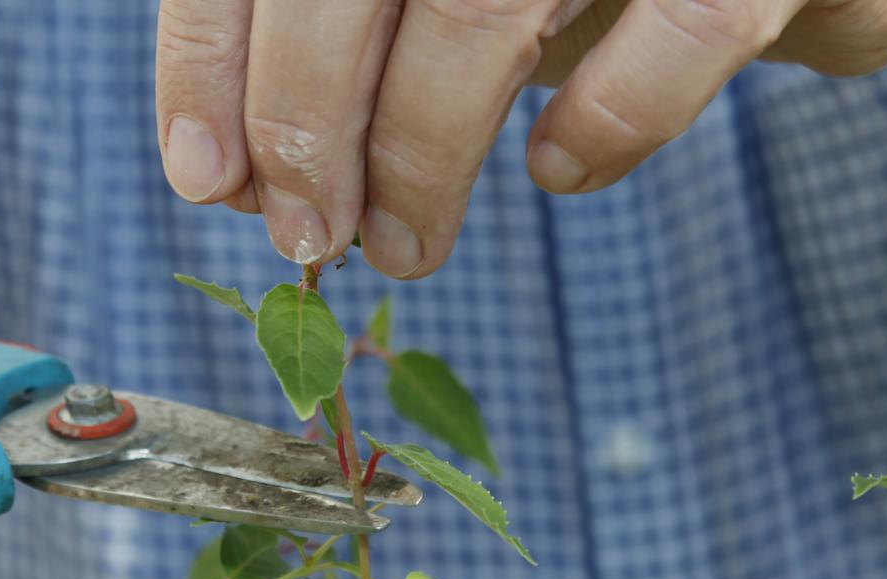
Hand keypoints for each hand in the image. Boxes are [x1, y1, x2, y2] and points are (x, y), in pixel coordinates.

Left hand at [155, 0, 886, 276]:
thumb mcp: (454, 0)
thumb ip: (357, 58)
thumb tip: (238, 175)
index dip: (215, 55)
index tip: (204, 177)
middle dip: (307, 122)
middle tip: (305, 236)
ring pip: (483, 8)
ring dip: (421, 153)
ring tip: (402, 246)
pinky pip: (681, 29)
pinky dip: (608, 119)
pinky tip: (560, 171)